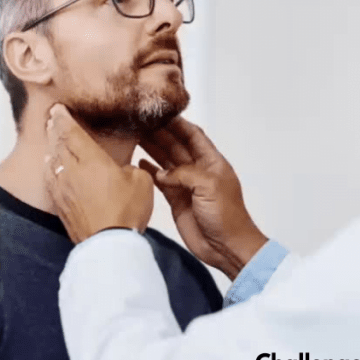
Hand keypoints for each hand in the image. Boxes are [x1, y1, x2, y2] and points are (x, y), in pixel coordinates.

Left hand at [44, 104, 153, 243]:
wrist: (109, 244)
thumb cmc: (127, 210)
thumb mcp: (141, 182)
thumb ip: (130, 168)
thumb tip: (122, 169)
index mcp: (92, 160)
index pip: (72, 133)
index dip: (64, 118)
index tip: (58, 108)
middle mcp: (72, 170)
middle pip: (58, 144)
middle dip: (55, 129)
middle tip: (52, 119)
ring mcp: (63, 188)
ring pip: (52, 161)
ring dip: (51, 148)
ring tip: (51, 141)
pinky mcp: (60, 204)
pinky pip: (51, 179)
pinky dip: (49, 168)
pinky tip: (50, 167)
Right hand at [140, 117, 267, 279]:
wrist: (227, 247)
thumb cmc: (225, 215)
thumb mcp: (209, 187)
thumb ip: (185, 174)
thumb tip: (161, 173)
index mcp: (212, 162)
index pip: (193, 135)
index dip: (177, 123)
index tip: (159, 112)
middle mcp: (198, 170)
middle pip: (176, 145)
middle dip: (159, 133)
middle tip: (138, 122)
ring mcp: (186, 185)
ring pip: (166, 161)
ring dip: (152, 149)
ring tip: (132, 136)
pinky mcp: (176, 199)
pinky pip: (161, 180)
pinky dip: (150, 171)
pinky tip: (137, 162)